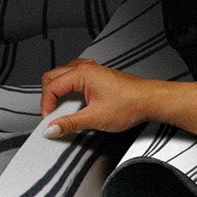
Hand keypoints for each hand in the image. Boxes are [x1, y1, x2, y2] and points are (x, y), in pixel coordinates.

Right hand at [39, 59, 164, 136]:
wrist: (150, 100)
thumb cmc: (131, 103)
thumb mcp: (96, 118)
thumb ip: (70, 123)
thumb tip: (53, 128)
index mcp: (82, 74)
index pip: (51, 87)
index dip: (46, 105)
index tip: (49, 121)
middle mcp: (86, 68)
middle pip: (52, 77)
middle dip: (48, 97)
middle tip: (51, 115)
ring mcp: (92, 70)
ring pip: (62, 76)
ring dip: (57, 91)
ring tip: (60, 109)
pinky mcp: (97, 76)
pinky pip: (74, 77)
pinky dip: (68, 89)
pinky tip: (74, 102)